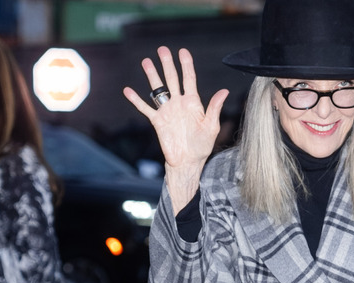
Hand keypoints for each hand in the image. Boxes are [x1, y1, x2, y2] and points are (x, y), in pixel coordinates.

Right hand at [123, 47, 228, 210]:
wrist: (188, 162)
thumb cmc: (202, 146)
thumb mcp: (211, 126)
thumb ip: (215, 108)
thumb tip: (224, 91)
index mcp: (193, 103)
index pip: (189, 79)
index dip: (186, 65)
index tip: (182, 51)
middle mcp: (179, 103)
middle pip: (172, 79)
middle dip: (167, 64)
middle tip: (162, 49)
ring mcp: (167, 111)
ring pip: (158, 89)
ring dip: (152, 76)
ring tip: (146, 62)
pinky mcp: (157, 121)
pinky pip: (145, 108)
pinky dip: (136, 100)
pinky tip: (128, 90)